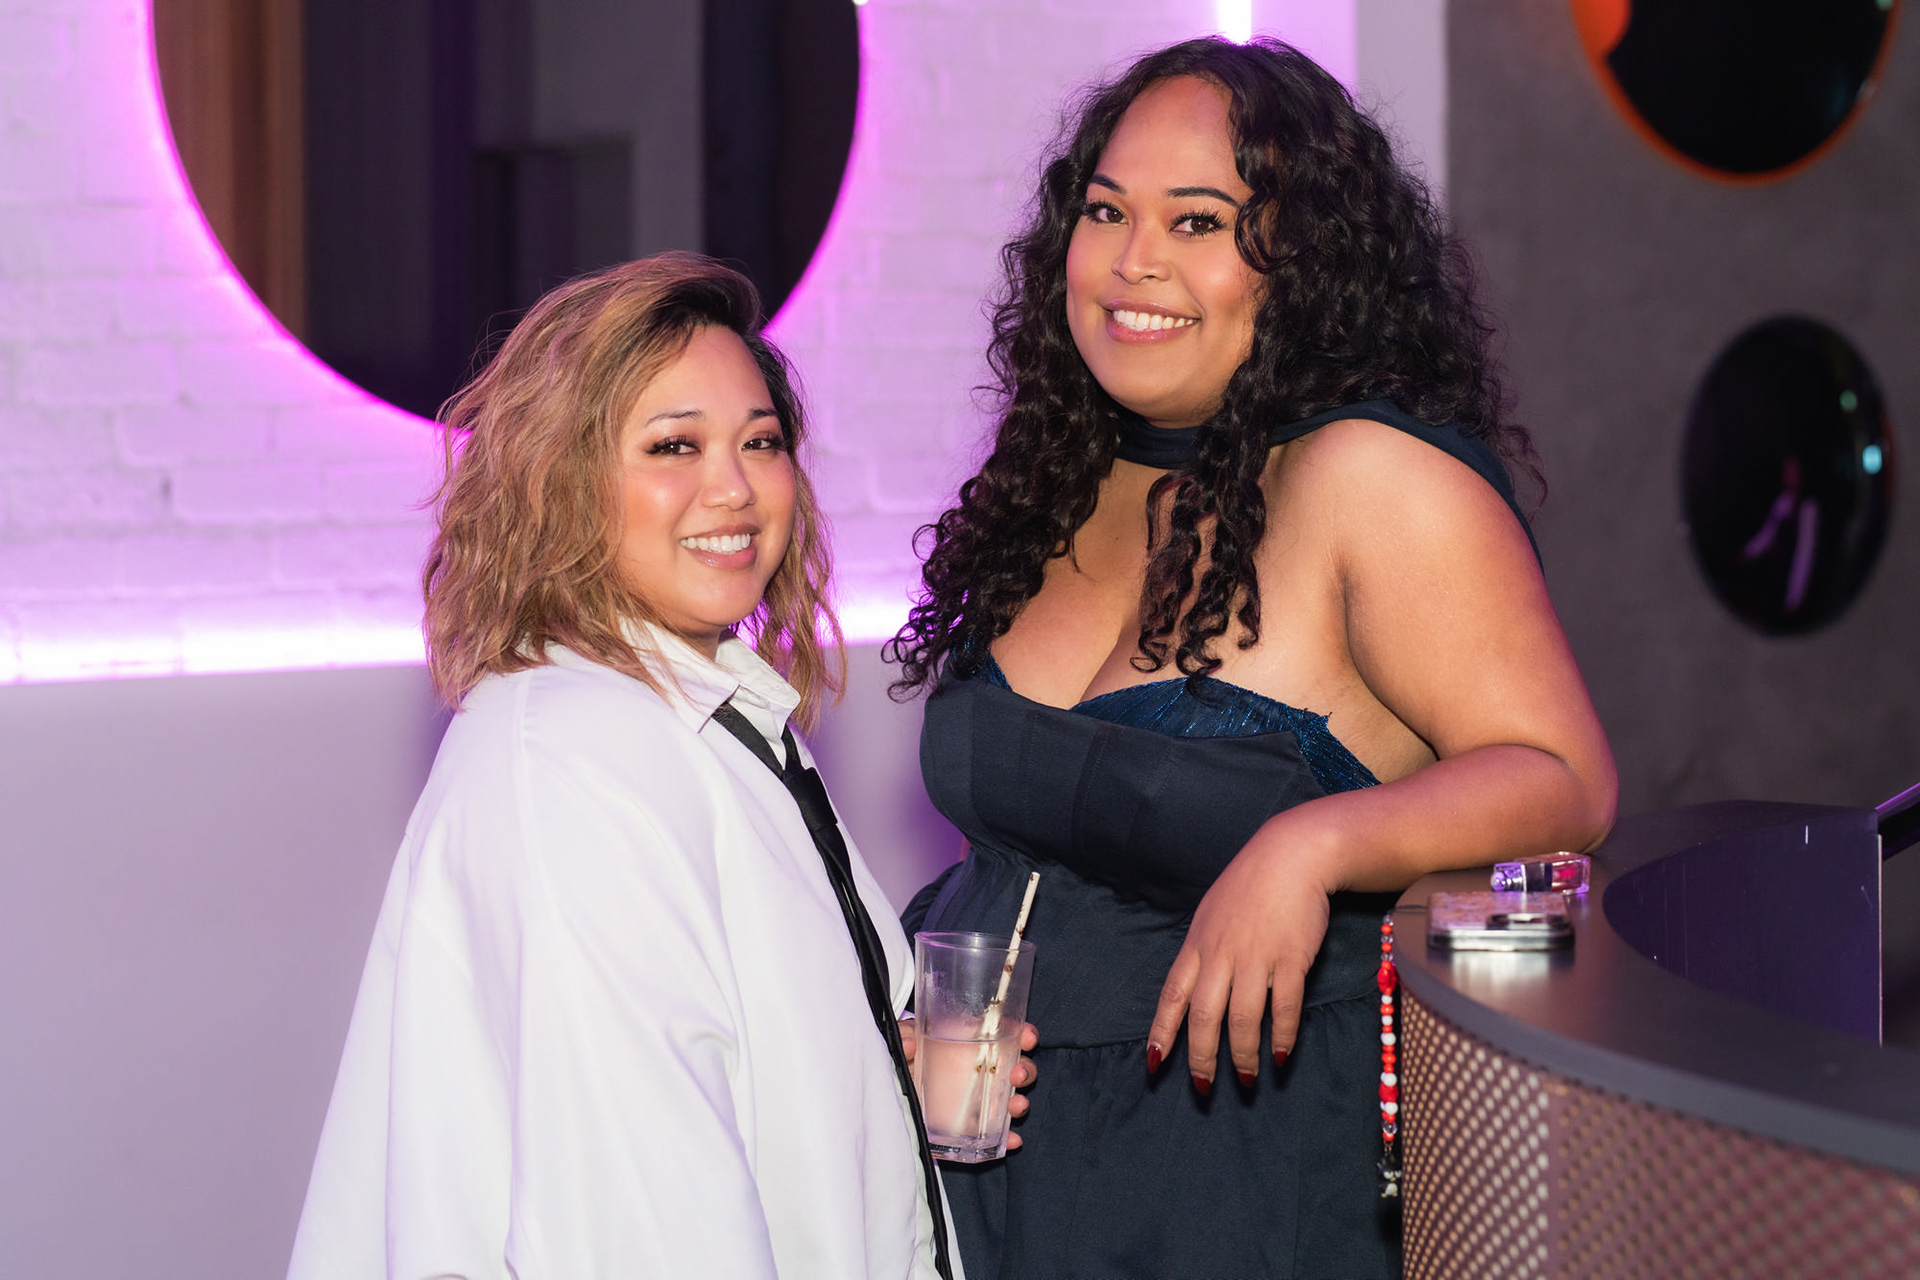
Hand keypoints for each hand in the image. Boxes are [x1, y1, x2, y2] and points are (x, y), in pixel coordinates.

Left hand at [899, 1018, 1040, 1147]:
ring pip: (1011, 1098)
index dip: (1023, 1034)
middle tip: (1018, 1074)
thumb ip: (903, 1036)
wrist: (894, 1091)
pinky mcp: (971, 1126)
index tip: (1026, 1037)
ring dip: (1019, 1102)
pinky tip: (1012, 1139)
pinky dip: (1007, 1136)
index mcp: (970, 1043)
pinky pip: (996, 1133)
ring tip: (1016, 1105)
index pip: (1006, 1034)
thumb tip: (909, 1044)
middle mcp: (981, 1070)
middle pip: (1016, 1067)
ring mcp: (979, 1099)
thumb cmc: (906, 1060)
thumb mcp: (903, 1040)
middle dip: (1026, 1070)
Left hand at [1145, 814, 1337, 1092]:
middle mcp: (1221, 954)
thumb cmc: (1251, 884)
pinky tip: (1281, 1056)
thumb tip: (1196, 988)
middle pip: (1203, 1016)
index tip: (1154, 1064)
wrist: (1292, 855)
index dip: (1162, 1032)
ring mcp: (1256, 957)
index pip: (1172, 995)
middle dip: (1201, 1058)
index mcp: (1197, 945)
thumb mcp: (1212, 914)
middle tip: (1204, 1088)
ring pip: (1242, 1019)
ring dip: (1242, 1055)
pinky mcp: (1290, 958)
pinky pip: (1284, 1007)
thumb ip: (1204, 951)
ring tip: (1247, 1079)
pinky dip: (1281, 1036)